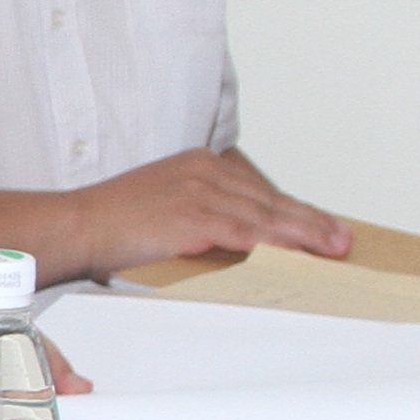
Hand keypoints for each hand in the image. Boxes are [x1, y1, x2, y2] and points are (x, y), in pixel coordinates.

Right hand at [72, 148, 352, 275]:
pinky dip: (278, 244)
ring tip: (334, 249)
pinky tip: (299, 254)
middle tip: (342, 238)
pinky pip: (247, 233)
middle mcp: (204, 171)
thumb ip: (202, 216)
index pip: (259, 189)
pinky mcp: (193, 217)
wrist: (76, 226)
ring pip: (266, 215)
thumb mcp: (164, 206)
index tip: (322, 225)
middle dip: (311, 221)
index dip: (295, 210)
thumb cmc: (114, 224)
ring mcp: (199, 191)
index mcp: (199, 164)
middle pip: (271, 199)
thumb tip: (238, 244)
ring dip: (306, 234)